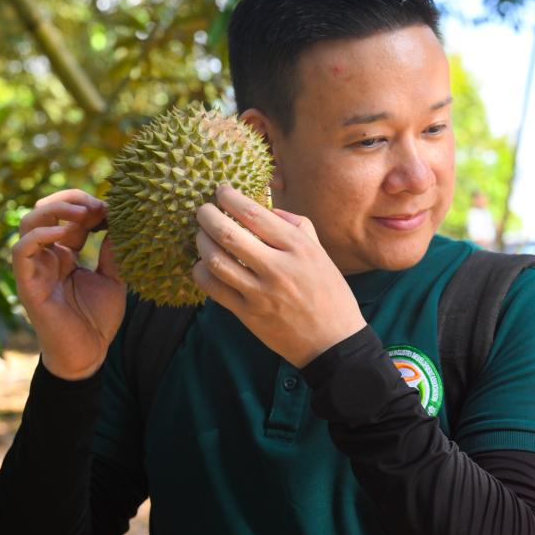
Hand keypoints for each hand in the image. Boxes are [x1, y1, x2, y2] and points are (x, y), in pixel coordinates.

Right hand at [12, 189, 125, 379]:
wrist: (88, 355)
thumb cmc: (98, 320)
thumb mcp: (114, 279)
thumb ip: (113, 252)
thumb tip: (120, 223)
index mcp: (66, 253)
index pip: (68, 215)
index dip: (87, 205)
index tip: (113, 208)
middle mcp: (47, 256)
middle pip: (44, 211)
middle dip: (70, 201)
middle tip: (98, 206)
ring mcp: (36, 268)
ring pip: (28, 223)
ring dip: (54, 211)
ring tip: (84, 214)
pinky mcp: (28, 285)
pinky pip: (21, 251)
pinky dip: (38, 236)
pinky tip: (64, 234)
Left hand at [192, 185, 365, 366]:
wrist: (333, 342)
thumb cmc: (329, 293)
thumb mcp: (320, 253)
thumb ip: (296, 226)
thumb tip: (267, 207)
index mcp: (299, 248)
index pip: (255, 214)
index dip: (231, 199)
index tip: (221, 191)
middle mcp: (279, 268)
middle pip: (228, 234)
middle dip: (207, 216)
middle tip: (202, 210)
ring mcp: (261, 294)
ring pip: (216, 261)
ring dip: (201, 243)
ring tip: (201, 235)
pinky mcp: (249, 315)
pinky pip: (214, 289)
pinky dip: (202, 272)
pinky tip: (203, 264)